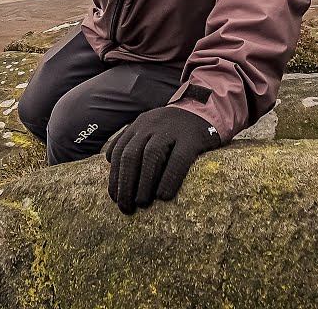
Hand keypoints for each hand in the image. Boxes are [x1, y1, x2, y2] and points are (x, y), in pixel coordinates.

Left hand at [106, 106, 220, 214]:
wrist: (204, 109)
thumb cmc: (174, 129)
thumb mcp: (150, 128)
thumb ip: (132, 141)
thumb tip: (112, 165)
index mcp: (139, 125)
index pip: (119, 151)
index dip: (114, 177)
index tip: (114, 198)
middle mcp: (151, 125)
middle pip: (131, 155)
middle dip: (125, 184)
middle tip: (125, 207)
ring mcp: (171, 130)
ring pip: (151, 157)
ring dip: (143, 184)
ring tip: (142, 204)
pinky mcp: (191, 138)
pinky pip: (178, 160)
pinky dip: (169, 179)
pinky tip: (164, 196)